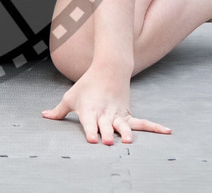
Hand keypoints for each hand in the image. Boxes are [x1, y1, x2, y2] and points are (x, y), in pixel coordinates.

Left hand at [41, 66, 170, 144]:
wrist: (108, 69)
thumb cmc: (86, 86)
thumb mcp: (70, 97)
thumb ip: (58, 111)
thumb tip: (44, 115)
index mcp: (90, 111)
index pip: (89, 123)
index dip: (90, 131)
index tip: (92, 140)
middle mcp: (105, 114)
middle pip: (107, 126)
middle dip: (108, 134)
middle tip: (110, 142)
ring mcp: (118, 115)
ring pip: (124, 125)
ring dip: (127, 133)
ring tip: (129, 140)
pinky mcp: (128, 115)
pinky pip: (143, 123)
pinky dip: (155, 127)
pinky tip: (167, 131)